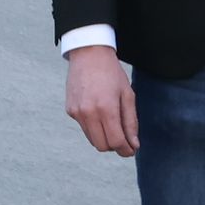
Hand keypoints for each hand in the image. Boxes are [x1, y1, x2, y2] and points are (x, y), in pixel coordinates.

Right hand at [65, 43, 138, 157]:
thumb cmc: (111, 73)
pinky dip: (94, 127)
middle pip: (102, 146)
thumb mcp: (127, 95)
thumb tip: (134, 145)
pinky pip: (84, 128)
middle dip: (115, 146)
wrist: (88, 54)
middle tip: (124, 139)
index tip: (132, 149)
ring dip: (104, 137)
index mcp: (106, 108)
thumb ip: (131, 122)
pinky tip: (98, 111)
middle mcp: (88, 113)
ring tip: (112, 122)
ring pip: (92, 139)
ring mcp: (77, 112)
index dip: (126, 150)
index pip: (116, 142)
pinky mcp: (70, 110)